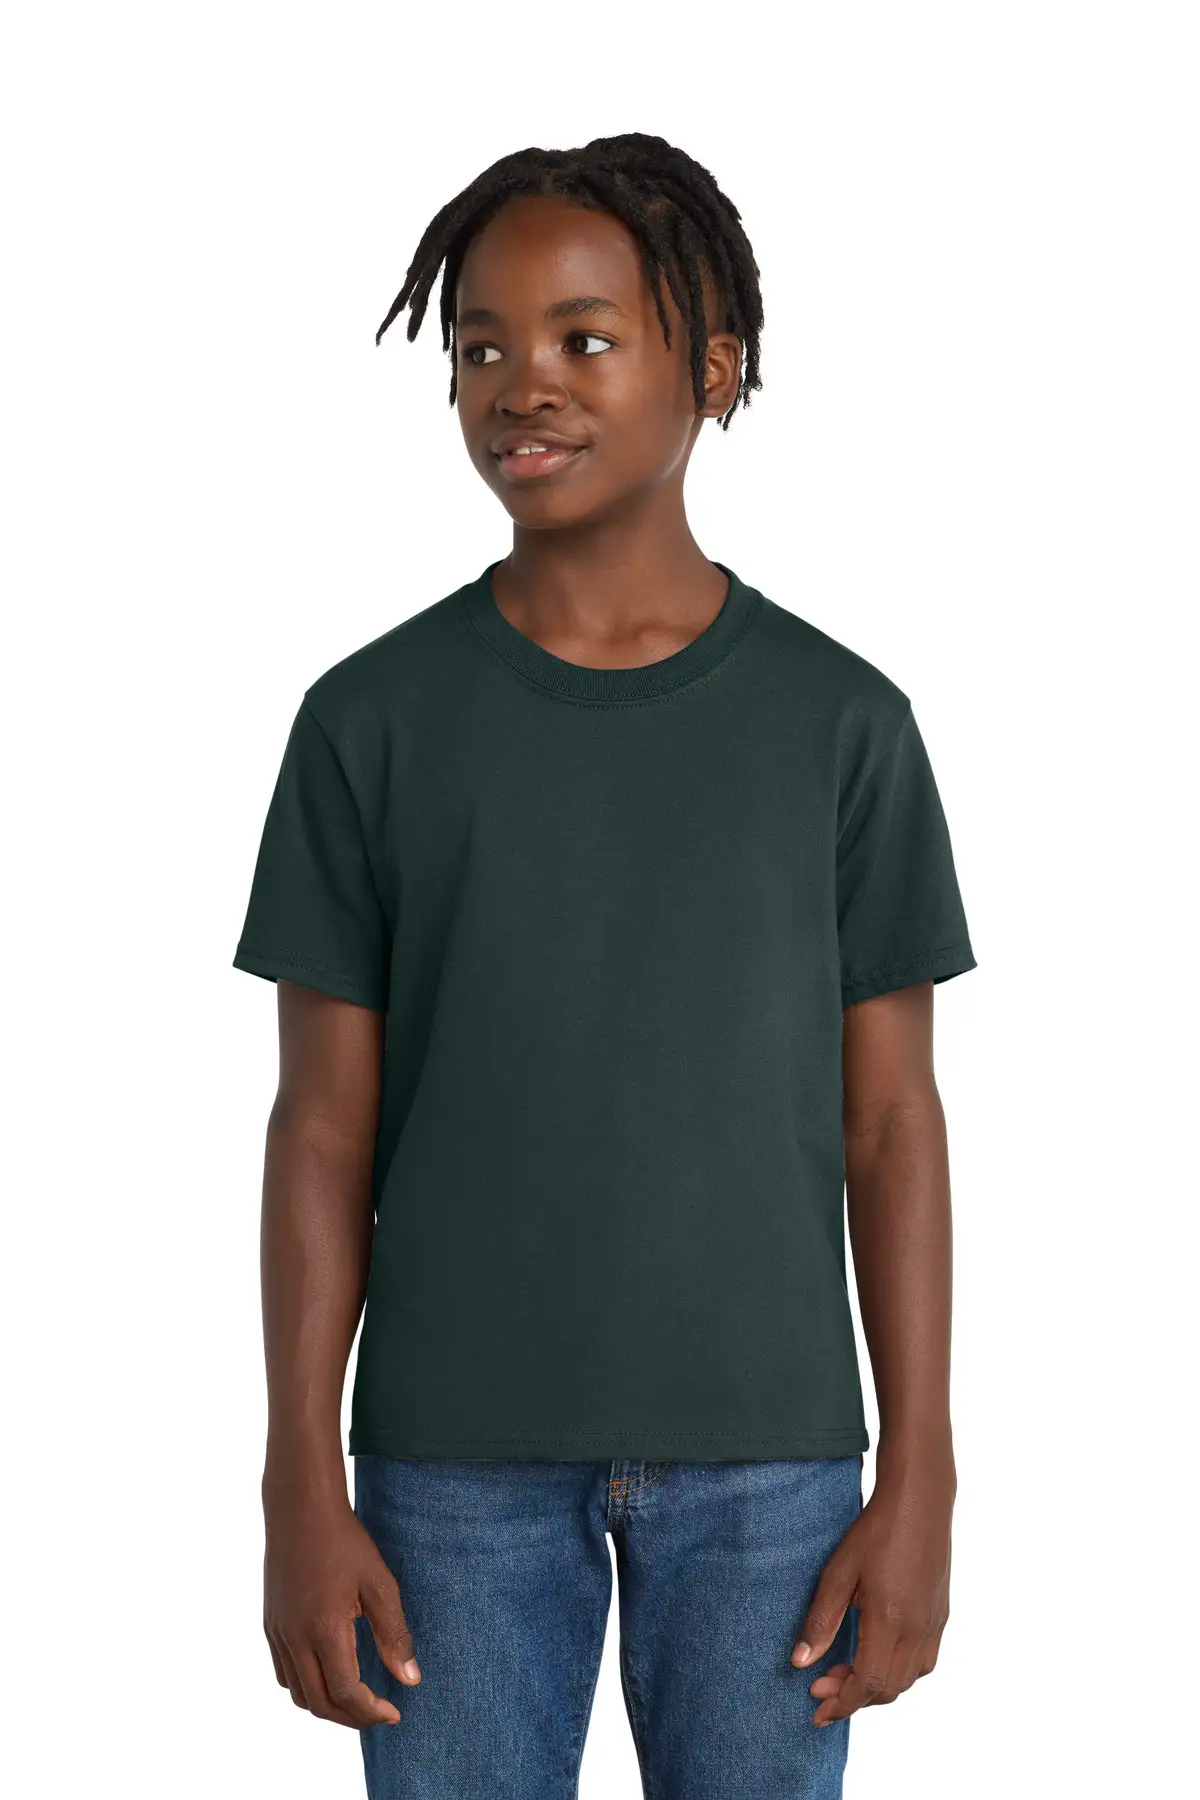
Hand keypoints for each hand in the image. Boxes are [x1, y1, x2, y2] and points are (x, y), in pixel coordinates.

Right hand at [263, 1497, 420, 1728]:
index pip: (345, 1692)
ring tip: (357, 1698)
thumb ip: (394, 1634)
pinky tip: (329, 1673)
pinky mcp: (270, 1625)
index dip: (371, 1711)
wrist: (300, 1509)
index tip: (395, 1711)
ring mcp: (278, 1633)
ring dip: (327, 1705)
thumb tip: (410, 1679)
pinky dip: (307, 1686)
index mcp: (323, 1628)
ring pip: (298, 1694)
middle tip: (379, 1713)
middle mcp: (294, 1638)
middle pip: (319, 1703)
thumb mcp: (379, 1583)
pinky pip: (284, 1673)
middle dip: (351, 1718)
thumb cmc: (344, 1541)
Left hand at [790, 1460, 953, 1726]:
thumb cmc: (875, 1531)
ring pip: (908, 1680)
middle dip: (853, 1696)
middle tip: (821, 1684)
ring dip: (877, 1687)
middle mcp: (918, 1630)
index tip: (817, 1708)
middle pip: (889, 1689)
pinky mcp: (941, 1614)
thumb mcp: (838, 1572)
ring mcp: (934, 1624)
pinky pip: (923, 1662)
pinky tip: (878, 1655)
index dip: (842, 1703)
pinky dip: (899, 1672)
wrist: (920, 1500)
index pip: (868, 1684)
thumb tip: (801, 1663)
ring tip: (846, 1672)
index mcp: (890, 1621)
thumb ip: (821, 1621)